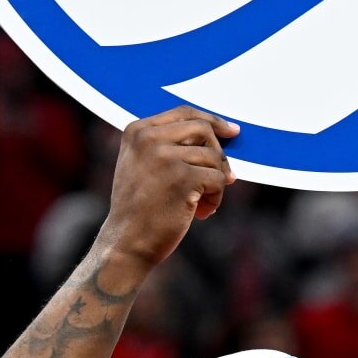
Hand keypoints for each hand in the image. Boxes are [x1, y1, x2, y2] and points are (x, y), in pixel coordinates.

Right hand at [98, 108, 238, 272]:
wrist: (125, 244)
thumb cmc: (140, 208)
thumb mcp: (143, 164)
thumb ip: (170, 144)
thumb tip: (222, 134)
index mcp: (137, 131)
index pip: (184, 112)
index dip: (212, 121)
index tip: (231, 131)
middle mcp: (148, 139)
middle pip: (203, 129)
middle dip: (219, 153)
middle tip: (224, 177)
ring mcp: (165, 156)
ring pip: (213, 157)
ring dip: (216, 182)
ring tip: (202, 203)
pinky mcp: (182, 177)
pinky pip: (218, 178)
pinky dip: (216, 197)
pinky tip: (201, 213)